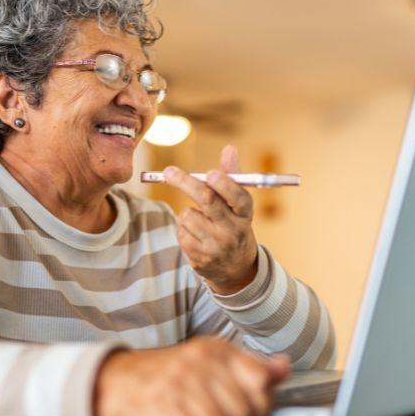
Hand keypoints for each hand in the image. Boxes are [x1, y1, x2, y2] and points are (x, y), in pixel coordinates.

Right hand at [94, 337, 291, 415]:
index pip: (260, 380)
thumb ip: (250, 366)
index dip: (261, 402)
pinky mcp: (161, 406)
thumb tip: (284, 369)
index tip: (252, 406)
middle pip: (242, 409)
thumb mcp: (211, 359)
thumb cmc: (171, 372)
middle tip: (219, 415)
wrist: (120, 380)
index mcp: (216, 349)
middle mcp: (199, 362)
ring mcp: (179, 384)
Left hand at [164, 145, 258, 294]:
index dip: (225, 185)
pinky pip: (181, 231)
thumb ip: (232, 176)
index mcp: (245, 213)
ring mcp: (217, 246)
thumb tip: (229, 148)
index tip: (210, 173)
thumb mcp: (238, 204)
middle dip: (185, 183)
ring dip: (187, 212)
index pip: (238, 197)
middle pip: (207, 201)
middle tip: (169, 172)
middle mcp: (233, 230)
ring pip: (188, 215)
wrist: (235, 267)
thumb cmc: (233, 223)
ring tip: (200, 220)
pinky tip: (196, 235)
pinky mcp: (201, 259)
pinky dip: (184, 228)